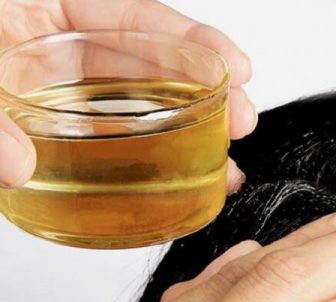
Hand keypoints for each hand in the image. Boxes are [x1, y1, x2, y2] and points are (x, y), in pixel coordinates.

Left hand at [0, 0, 255, 190]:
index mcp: (43, 5)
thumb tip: (16, 164)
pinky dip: (136, 159)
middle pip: (148, 61)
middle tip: (241, 121)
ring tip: (221, 159)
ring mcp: (52, 85)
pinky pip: (102, 136)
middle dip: (204, 90)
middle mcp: (54, 45)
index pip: (135, 16)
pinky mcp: (43, 123)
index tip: (236, 68)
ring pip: (134, 102)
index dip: (193, 41)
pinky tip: (165, 177)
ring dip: (182, 130)